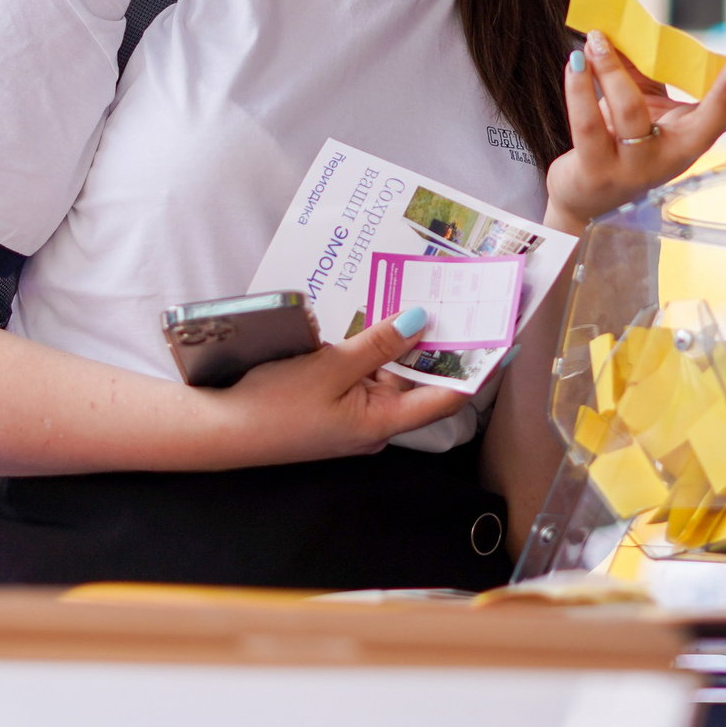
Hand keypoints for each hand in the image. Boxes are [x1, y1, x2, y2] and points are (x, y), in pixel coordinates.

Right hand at [212, 312, 469, 465]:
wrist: (220, 430)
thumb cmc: (273, 405)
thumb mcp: (329, 368)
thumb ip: (377, 344)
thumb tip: (422, 321)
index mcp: (382, 423)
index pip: (446, 396)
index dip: (478, 367)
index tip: (505, 338)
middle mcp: (375, 422)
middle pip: (420, 381)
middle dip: (440, 343)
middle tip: (462, 300)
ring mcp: (353, 414)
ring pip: (392, 373)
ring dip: (405, 340)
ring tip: (427, 296)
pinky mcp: (333, 404)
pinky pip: (365, 373)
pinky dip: (375, 348)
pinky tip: (376, 316)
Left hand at [543, 31, 725, 232]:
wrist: (585, 198)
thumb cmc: (620, 141)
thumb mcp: (644, 107)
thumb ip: (646, 69)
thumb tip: (635, 19)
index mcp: (687, 142)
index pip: (721, 118)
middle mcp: (667, 160)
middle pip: (691, 122)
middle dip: (702, 86)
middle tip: (689, 45)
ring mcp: (632, 169)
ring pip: (629, 113)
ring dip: (612, 70)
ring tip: (596, 39)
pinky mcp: (596, 171)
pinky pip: (588, 125)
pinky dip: (580, 89)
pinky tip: (576, 62)